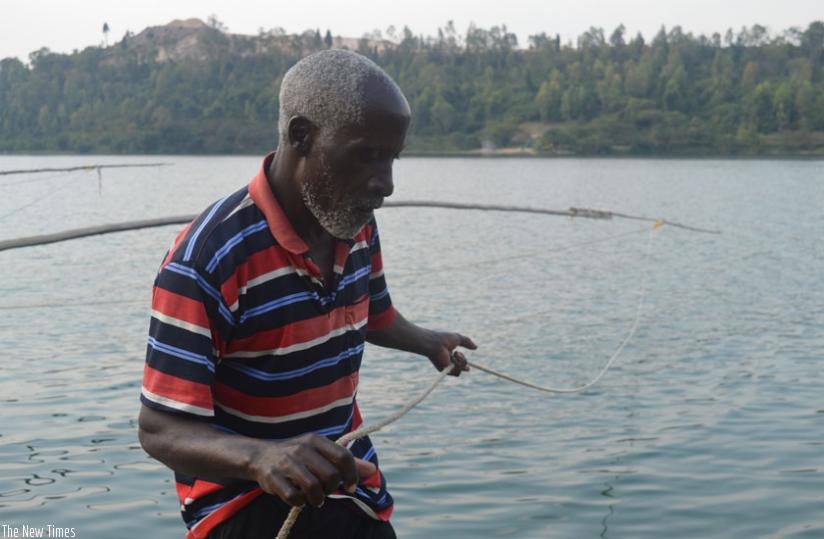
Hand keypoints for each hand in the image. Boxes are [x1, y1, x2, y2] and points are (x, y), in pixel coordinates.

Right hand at [251, 433, 375, 506]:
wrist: (260, 456)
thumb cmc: (298, 456)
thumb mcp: (321, 452)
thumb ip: (345, 461)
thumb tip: (372, 470)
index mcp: (316, 440)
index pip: (343, 456)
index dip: (352, 475)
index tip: (351, 486)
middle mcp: (302, 448)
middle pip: (330, 475)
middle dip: (332, 489)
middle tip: (327, 491)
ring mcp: (287, 462)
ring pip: (313, 487)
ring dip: (318, 499)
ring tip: (315, 499)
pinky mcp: (273, 477)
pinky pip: (294, 497)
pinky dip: (300, 502)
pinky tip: (299, 499)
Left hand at [427, 332, 476, 376]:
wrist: (436, 343)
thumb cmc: (444, 339)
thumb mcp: (458, 338)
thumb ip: (467, 342)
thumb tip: (476, 347)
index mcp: (449, 355)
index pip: (458, 363)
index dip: (464, 365)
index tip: (469, 367)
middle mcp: (447, 362)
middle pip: (461, 368)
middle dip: (464, 364)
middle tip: (464, 362)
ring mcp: (446, 366)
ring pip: (460, 370)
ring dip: (462, 362)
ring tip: (456, 353)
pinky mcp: (445, 370)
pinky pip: (457, 372)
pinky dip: (458, 364)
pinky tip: (453, 357)